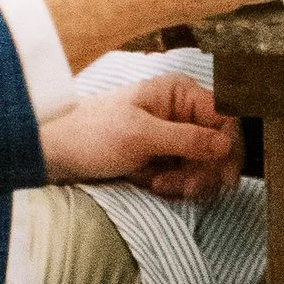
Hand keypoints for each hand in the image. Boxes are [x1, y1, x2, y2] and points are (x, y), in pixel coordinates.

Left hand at [41, 71, 243, 201]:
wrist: (54, 154)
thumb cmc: (92, 135)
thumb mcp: (140, 136)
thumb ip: (187, 139)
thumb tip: (228, 144)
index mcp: (179, 93)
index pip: (226, 117)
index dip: (229, 147)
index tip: (223, 177)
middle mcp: (182, 111)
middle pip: (218, 145)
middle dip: (204, 170)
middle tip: (185, 190)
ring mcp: (173, 135)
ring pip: (204, 163)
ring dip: (188, 180)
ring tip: (158, 186)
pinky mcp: (163, 156)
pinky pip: (186, 174)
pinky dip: (175, 185)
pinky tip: (152, 185)